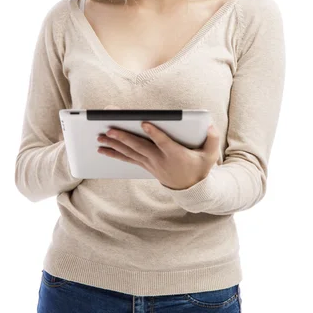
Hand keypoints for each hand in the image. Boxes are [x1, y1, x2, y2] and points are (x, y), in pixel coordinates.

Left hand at [100, 105, 219, 189]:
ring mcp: (151, 164)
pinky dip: (115, 154)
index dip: (154, 133)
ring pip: (131, 153)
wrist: (192, 189)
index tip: (144, 123)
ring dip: (114, 145)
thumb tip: (209, 126)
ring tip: (100, 137)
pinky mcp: (146, 166)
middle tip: (109, 129)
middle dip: (124, 138)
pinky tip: (103, 150)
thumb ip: (212, 139)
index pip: (163, 142)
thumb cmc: (200, 167)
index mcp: (175, 154)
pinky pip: (128, 159)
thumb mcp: (211, 156)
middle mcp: (160, 159)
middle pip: (140, 147)